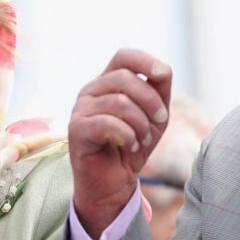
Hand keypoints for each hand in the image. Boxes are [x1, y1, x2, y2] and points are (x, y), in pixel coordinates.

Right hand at [68, 48, 171, 238]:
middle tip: (160, 122)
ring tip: (143, 140)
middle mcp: (91, 91)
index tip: (163, 74)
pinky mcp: (76, 129)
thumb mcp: (154, 117)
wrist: (114, 183)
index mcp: (108, 82)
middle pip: (124, 78)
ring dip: (141, 124)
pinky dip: (128, 136)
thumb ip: (159, 92)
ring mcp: (80, 109)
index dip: (145, 60)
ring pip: (119, 102)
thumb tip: (163, 70)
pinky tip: (130, 146)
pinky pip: (108, 123)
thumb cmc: (133, 146)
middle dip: (150, 101)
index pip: (123, 56)